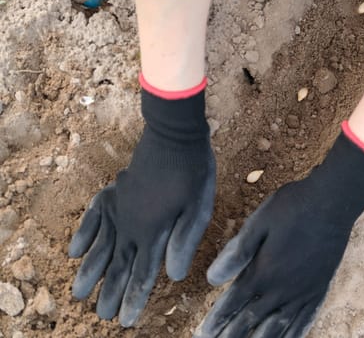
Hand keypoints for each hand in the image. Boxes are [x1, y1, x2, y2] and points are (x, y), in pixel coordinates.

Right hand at [69, 86, 214, 326]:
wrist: (174, 136)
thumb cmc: (193, 173)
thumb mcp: (198, 209)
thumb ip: (184, 242)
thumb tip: (173, 276)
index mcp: (153, 232)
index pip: (143, 273)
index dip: (134, 298)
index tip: (124, 320)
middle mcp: (130, 225)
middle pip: (119, 264)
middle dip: (110, 292)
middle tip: (100, 315)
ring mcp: (119, 207)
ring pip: (101, 246)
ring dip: (91, 270)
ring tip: (78, 293)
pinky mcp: (115, 192)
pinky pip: (93, 217)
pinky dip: (83, 234)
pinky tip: (73, 250)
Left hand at [195, 129, 363, 337]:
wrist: (332, 203)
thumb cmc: (292, 208)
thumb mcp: (258, 223)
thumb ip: (237, 253)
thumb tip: (212, 278)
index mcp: (263, 271)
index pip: (234, 303)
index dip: (217, 320)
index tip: (204, 334)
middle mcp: (282, 288)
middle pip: (252, 321)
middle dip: (233, 336)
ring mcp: (303, 291)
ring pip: (278, 327)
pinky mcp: (320, 288)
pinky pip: (306, 319)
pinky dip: (294, 334)